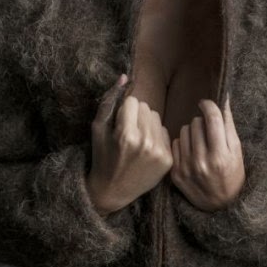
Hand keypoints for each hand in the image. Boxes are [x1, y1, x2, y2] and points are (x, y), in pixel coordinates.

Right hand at [87, 75, 172, 213]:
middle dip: (136, 116)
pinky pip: (164, 132)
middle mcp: (145, 143)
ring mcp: (159, 153)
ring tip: (136, 141)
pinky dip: (155, 137)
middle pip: (146, 108)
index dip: (123, 111)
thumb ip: (109, 100)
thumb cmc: (102, 156)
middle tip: (127, 134)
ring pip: (156, 118)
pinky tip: (146, 151)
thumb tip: (124, 76)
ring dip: (146, 125)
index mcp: (126, 134)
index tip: (118, 125)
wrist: (112, 190)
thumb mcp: (98, 128)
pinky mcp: (168, 160)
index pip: (132, 101)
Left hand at [169, 93, 245, 210]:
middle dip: (203, 122)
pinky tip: (191, 152)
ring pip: (184, 131)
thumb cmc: (232, 174)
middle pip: (196, 123)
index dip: (208, 105)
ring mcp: (186, 168)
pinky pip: (175, 144)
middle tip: (208, 131)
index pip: (211, 118)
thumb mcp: (237, 150)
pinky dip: (183, 144)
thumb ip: (228, 124)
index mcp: (220, 156)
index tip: (206, 103)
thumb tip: (223, 97)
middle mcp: (201, 162)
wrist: (220, 206)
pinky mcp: (175, 173)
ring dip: (192, 132)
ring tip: (200, 142)